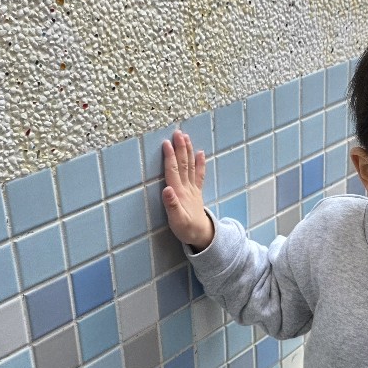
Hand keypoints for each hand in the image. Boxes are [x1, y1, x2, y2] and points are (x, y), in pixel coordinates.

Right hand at [161, 130, 213, 250]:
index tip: (167, 143)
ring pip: (190, 166)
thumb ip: (171, 205)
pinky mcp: (196, 192)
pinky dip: (200, 163)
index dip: (170, 157)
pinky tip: (200, 153)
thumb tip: (166, 189)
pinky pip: (199, 175)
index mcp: (179, 193)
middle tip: (178, 133)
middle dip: (180, 148)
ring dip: (188, 151)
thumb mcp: (176, 220)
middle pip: (183, 164)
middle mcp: (186, 188)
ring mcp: (193, 189)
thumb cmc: (186, 229)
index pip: (173, 171)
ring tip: (186, 137)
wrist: (201, 235)